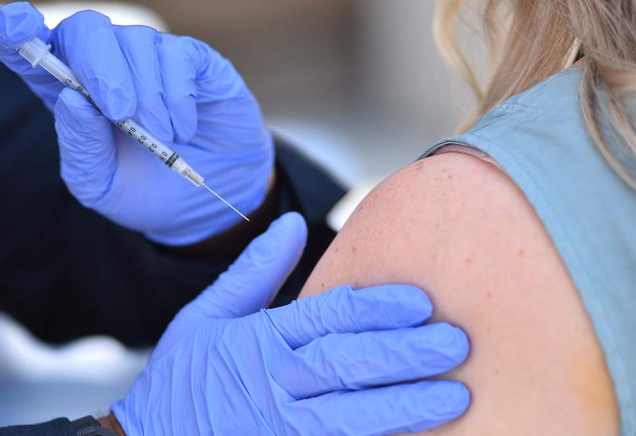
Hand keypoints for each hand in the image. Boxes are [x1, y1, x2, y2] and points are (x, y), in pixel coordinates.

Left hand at [0, 3, 272, 244]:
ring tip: (163, 137)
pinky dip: (179, 97)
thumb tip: (73, 99)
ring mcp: (149, 58)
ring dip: (148, 97)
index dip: (18, 30)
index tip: (18, 27)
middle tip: (121, 114)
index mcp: (68, 93)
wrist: (210, 196)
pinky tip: (183, 127)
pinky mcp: (191, 59)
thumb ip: (82, 148)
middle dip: (99, 67)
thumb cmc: (147, 190)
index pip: (30, 48)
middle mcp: (105, 65)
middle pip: (85, 29)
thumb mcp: (101, 186)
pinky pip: (178, 55)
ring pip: (136, 41)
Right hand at [112, 212, 470, 434]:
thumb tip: (292, 224)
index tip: (420, 302)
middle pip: (351, 363)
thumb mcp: (206, 315)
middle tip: (455, 342)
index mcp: (260, 340)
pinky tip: (414, 435)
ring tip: (455, 397)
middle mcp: (276, 383)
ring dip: (406, 405)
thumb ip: (255, 271)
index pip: (329, 316)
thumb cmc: (182, 377)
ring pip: (353, 415)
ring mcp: (283, 428)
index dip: (378, 307)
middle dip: (406, 354)